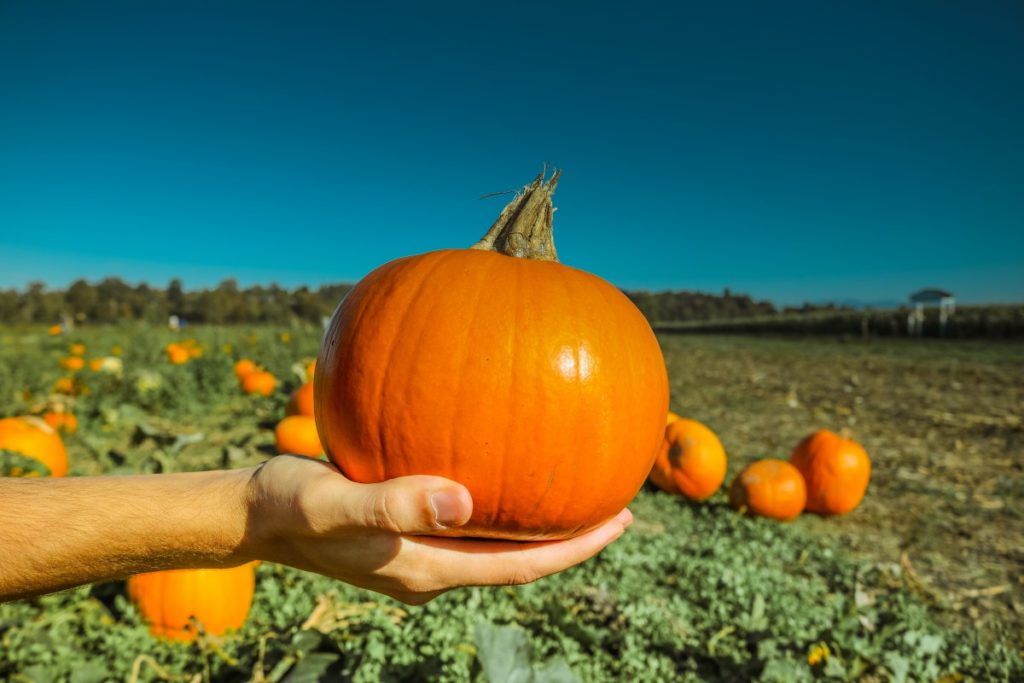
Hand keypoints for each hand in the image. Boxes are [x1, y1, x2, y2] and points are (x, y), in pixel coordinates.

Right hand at [243, 455, 632, 603]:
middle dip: (570, 536)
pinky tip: (502, 458)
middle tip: (617, 500)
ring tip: (573, 482)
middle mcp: (431, 566)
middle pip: (518, 557)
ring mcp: (419, 551)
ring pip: (495, 538)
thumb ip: (395, 504)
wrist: (252, 513)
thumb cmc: (289, 506)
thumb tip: (463, 502)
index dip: (574, 548)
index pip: (519, 566)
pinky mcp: (406, 528)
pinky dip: (497, 498)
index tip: (620, 519)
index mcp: (426, 570)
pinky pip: (467, 518)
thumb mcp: (336, 503)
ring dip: (536, 517)